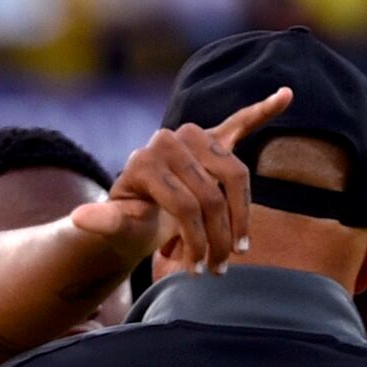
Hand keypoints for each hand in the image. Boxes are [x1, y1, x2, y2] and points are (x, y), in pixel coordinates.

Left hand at [86, 88, 287, 277]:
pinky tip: (286, 96)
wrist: (132, 211)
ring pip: (235, 175)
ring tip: (240, 247)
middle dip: (220, 235)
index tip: (197, 270)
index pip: (186, 204)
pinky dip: (263, 110)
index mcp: (145, 160)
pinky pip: (241, 123)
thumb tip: (80, 218)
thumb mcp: (114, 226)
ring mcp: (193, 137)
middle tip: (220, 267)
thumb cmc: (125, 223)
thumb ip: (102, 222)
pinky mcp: (211, 139)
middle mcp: (170, 140)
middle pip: (213, 192)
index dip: (196, 241)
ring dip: (242, 214)